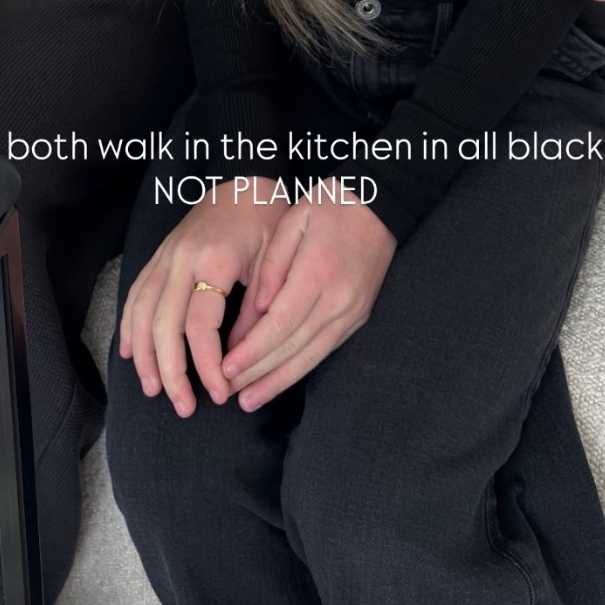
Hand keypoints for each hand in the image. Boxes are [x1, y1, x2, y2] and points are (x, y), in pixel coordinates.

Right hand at [118, 180, 287, 415]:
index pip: (199, 325)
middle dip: (170, 371)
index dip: (207, 364)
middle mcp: (180, 259)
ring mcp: (165, 257)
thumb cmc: (266, 221)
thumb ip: (256, 312)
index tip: (220, 393)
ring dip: (144, 355)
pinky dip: (129, 325)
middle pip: (163, 324)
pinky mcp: (159, 257)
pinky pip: (135, 294)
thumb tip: (240, 363)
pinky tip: (130, 352)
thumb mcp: (273, 263)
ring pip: (141, 312)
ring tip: (153, 389)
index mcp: (212, 260)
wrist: (246, 183)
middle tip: (184, 406)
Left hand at [220, 190, 396, 411]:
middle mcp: (338, 300)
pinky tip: (279, 382)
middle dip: (257, 372)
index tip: (225, 368)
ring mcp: (351, 312)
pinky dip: (300, 369)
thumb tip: (255, 308)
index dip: (251, 350)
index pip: (279, 323)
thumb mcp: (294, 220)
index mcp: (317, 272)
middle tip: (226, 390)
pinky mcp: (358, 317)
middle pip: (292, 346)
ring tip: (248, 400)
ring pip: (310, 356)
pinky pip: (325, 350)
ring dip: (278, 381)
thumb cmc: (330, 205)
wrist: (380, 205)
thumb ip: (273, 264)